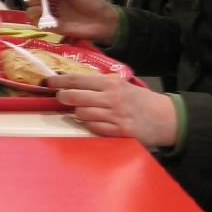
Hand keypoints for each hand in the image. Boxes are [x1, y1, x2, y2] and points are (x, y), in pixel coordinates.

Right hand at [27, 0, 118, 43]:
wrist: (104, 22)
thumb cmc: (94, 4)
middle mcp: (54, 4)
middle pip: (33, 0)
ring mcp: (54, 16)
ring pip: (33, 12)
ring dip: (33, 10)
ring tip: (43, 10)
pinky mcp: (56, 28)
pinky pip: (40, 25)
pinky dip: (38, 22)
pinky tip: (46, 19)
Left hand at [49, 71, 177, 146]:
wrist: (165, 118)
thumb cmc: (140, 101)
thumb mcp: (122, 85)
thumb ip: (100, 84)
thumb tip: (72, 83)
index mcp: (111, 83)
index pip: (78, 79)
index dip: (59, 81)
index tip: (47, 81)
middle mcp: (111, 98)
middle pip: (74, 96)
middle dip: (63, 97)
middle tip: (60, 98)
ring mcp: (114, 116)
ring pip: (81, 114)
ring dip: (77, 114)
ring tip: (83, 111)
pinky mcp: (118, 132)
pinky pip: (93, 128)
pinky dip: (89, 125)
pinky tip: (93, 122)